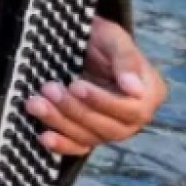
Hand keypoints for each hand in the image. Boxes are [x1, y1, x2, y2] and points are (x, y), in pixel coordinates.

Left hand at [25, 16, 166, 157]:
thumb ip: (126, 60)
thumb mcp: (115, 39)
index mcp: (150, 94)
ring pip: (90, 137)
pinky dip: (62, 145)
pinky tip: (43, 137)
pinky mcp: (90, 133)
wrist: (83, 41)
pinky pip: (79, 146)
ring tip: (35, 104)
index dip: (103, 102)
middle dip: (75, 110)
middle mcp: (134, 117)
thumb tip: (135, 89)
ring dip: (60, 123)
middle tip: (48, 89)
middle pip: (109, 127)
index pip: (132, 110)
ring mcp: (112, 128)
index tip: (75, 86)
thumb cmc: (102, 38)